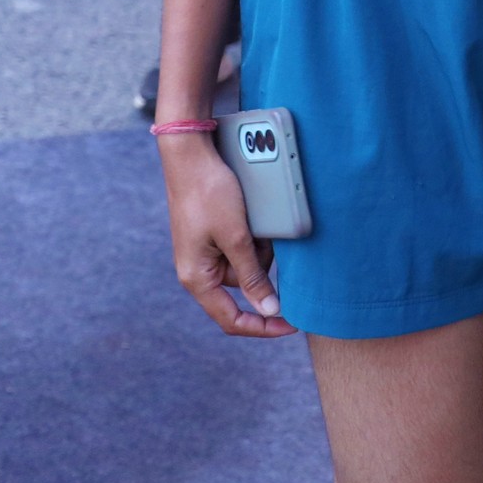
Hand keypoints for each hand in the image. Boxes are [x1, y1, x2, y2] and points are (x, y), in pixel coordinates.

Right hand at [161, 135, 293, 337]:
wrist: (191, 154)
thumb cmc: (209, 194)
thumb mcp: (236, 237)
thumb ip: (252, 276)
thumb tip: (268, 311)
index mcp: (197, 278)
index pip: (232, 319)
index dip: (263, 328)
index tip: (292, 326)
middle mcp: (197, 270)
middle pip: (242, 286)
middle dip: (261, 266)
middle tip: (265, 238)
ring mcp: (204, 251)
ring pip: (244, 264)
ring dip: (257, 247)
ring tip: (253, 220)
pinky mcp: (211, 235)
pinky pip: (239, 246)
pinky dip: (251, 236)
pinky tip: (250, 215)